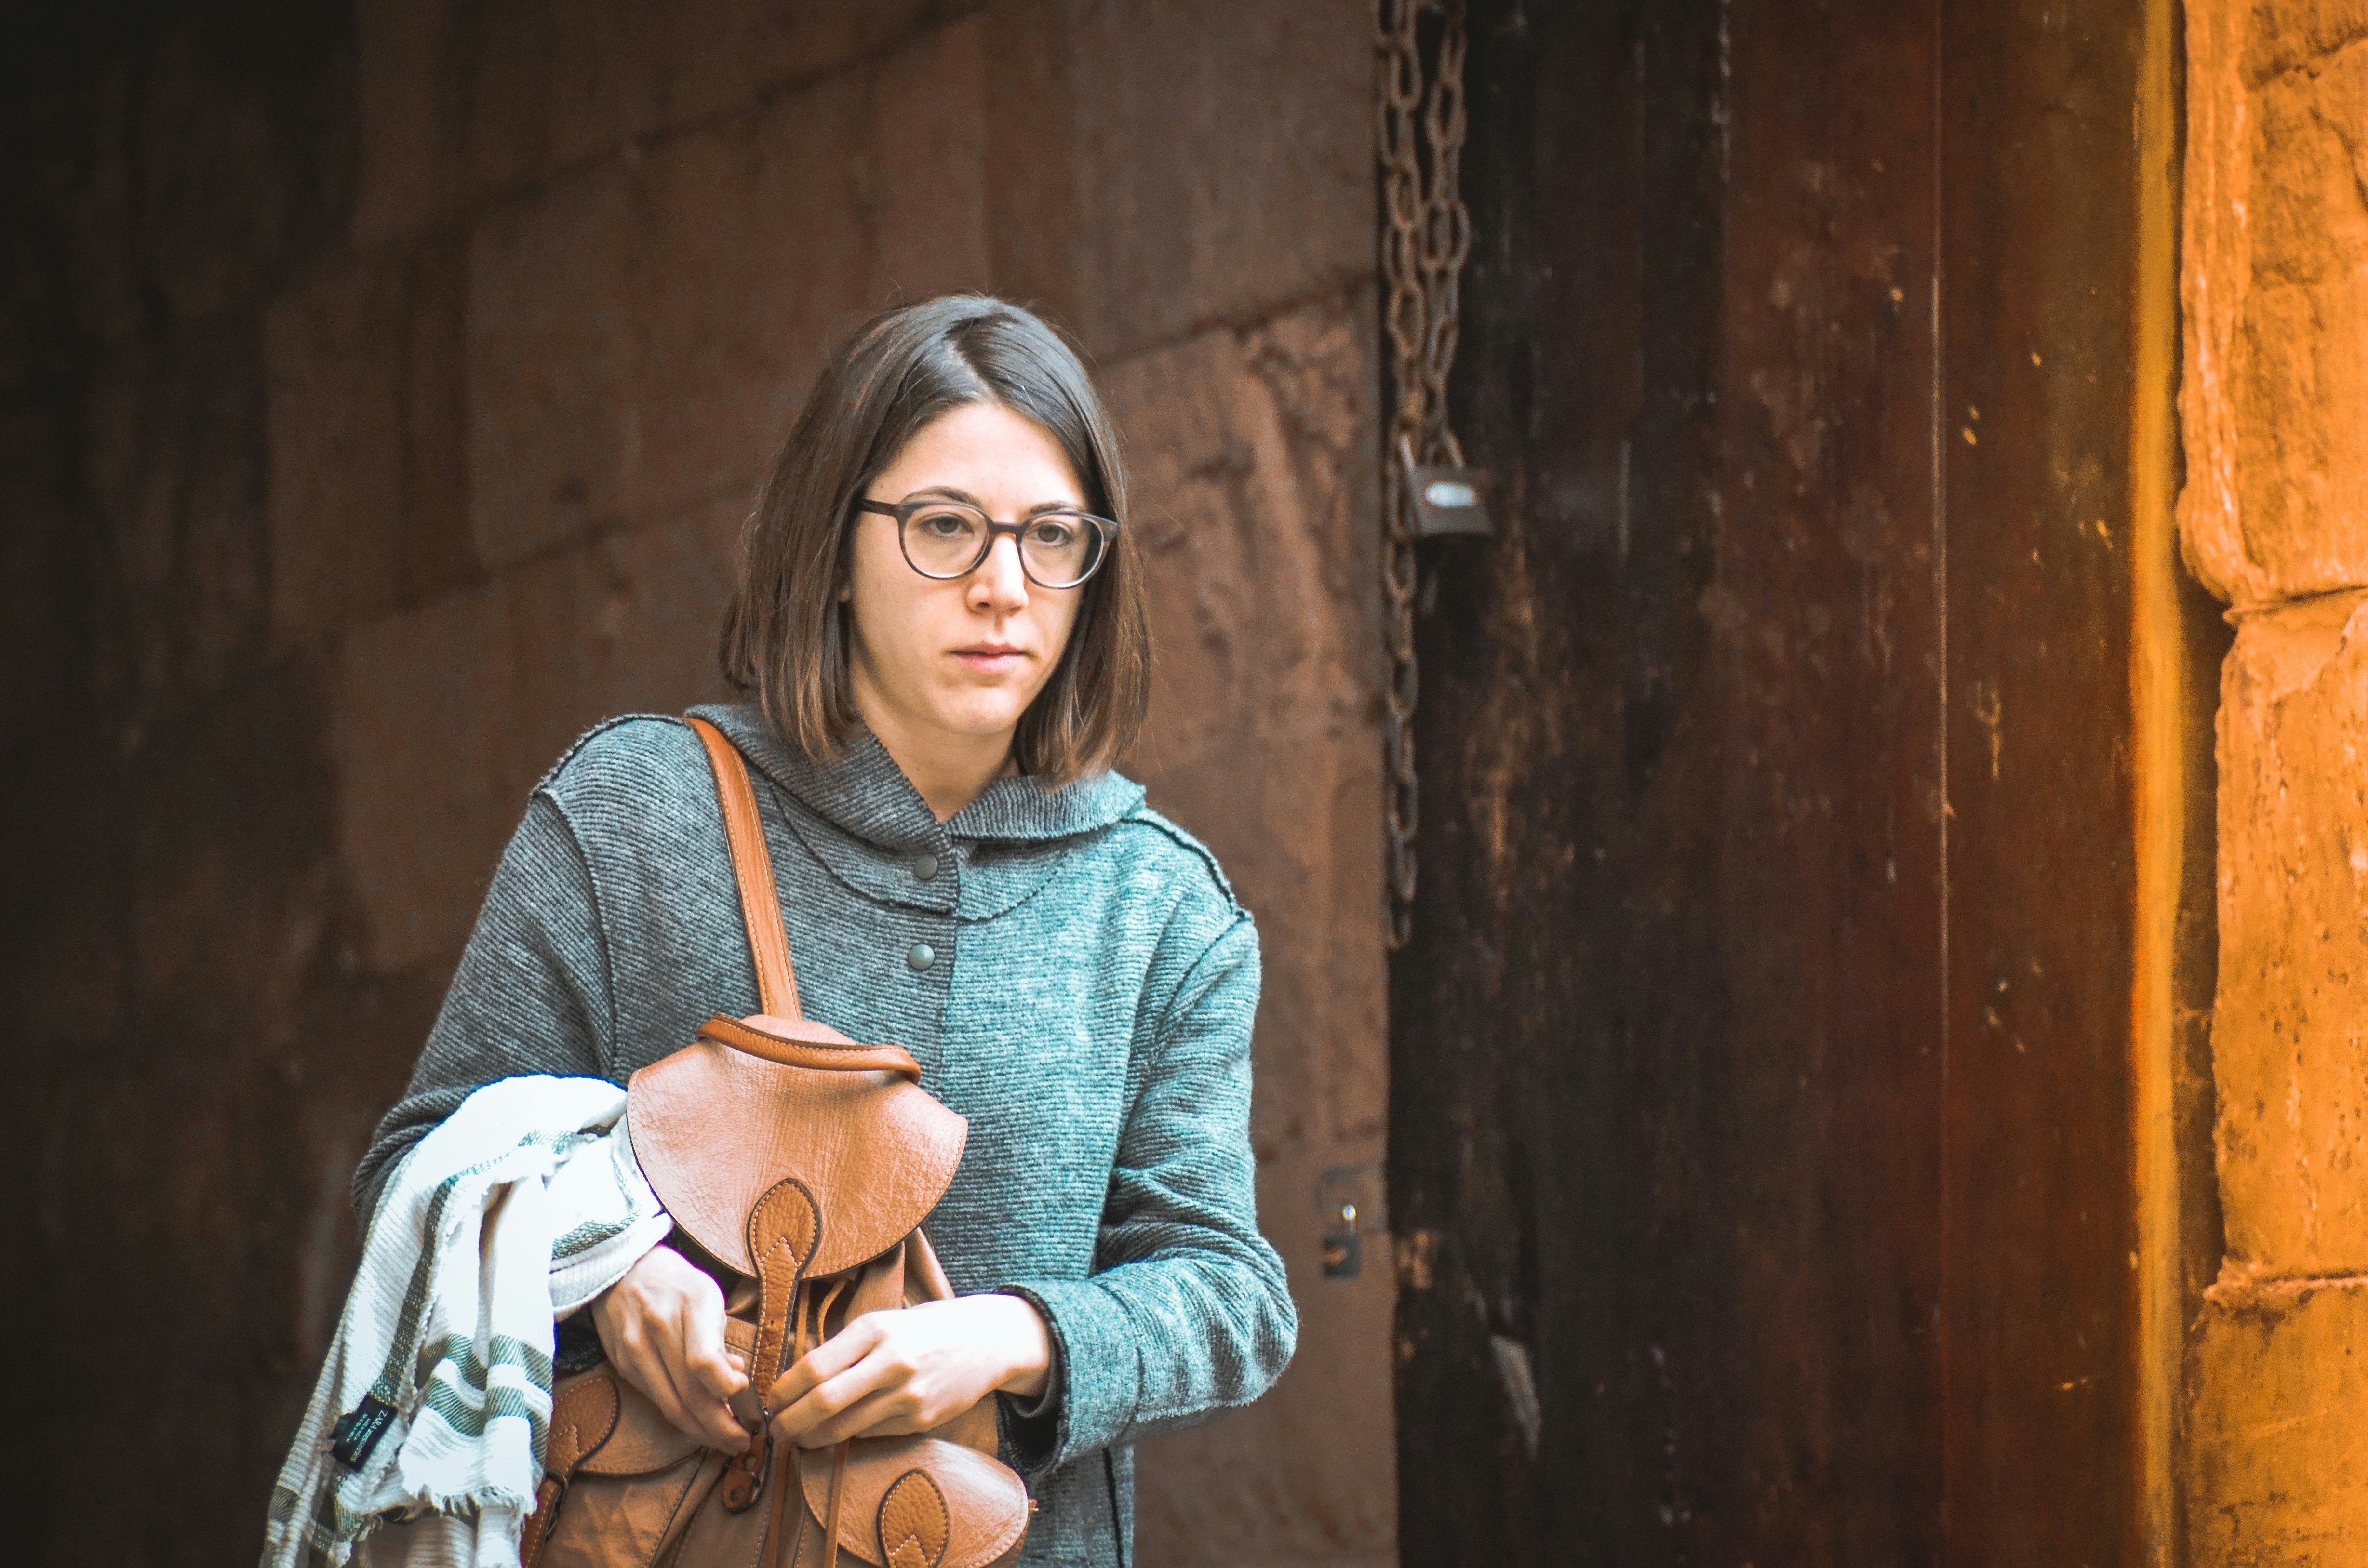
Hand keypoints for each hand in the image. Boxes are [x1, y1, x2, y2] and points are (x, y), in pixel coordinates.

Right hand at [589, 1242, 749, 1450]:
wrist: (624, 1270)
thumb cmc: (678, 1285)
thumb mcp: (710, 1298)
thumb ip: (721, 1341)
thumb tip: (735, 1381)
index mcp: (689, 1305)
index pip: (704, 1361)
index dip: (727, 1388)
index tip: (745, 1393)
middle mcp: (657, 1329)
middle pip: (690, 1394)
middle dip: (720, 1427)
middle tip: (742, 1441)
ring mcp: (635, 1349)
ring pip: (670, 1406)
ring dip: (701, 1432)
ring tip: (725, 1440)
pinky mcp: (623, 1364)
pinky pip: (656, 1399)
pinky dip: (680, 1416)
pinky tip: (698, 1422)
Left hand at [766, 1294, 1050, 1449]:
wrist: (986, 1340)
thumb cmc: (924, 1328)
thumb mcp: (884, 1321)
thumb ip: (845, 1346)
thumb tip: (797, 1378)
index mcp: (874, 1329)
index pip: (814, 1366)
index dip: (784, 1389)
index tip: (770, 1399)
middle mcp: (891, 1360)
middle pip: (823, 1401)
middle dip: (790, 1421)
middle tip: (775, 1429)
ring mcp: (908, 1393)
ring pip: (845, 1426)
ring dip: (813, 1437)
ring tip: (798, 1437)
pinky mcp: (921, 1419)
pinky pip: (872, 1434)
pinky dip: (848, 1437)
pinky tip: (836, 1435)